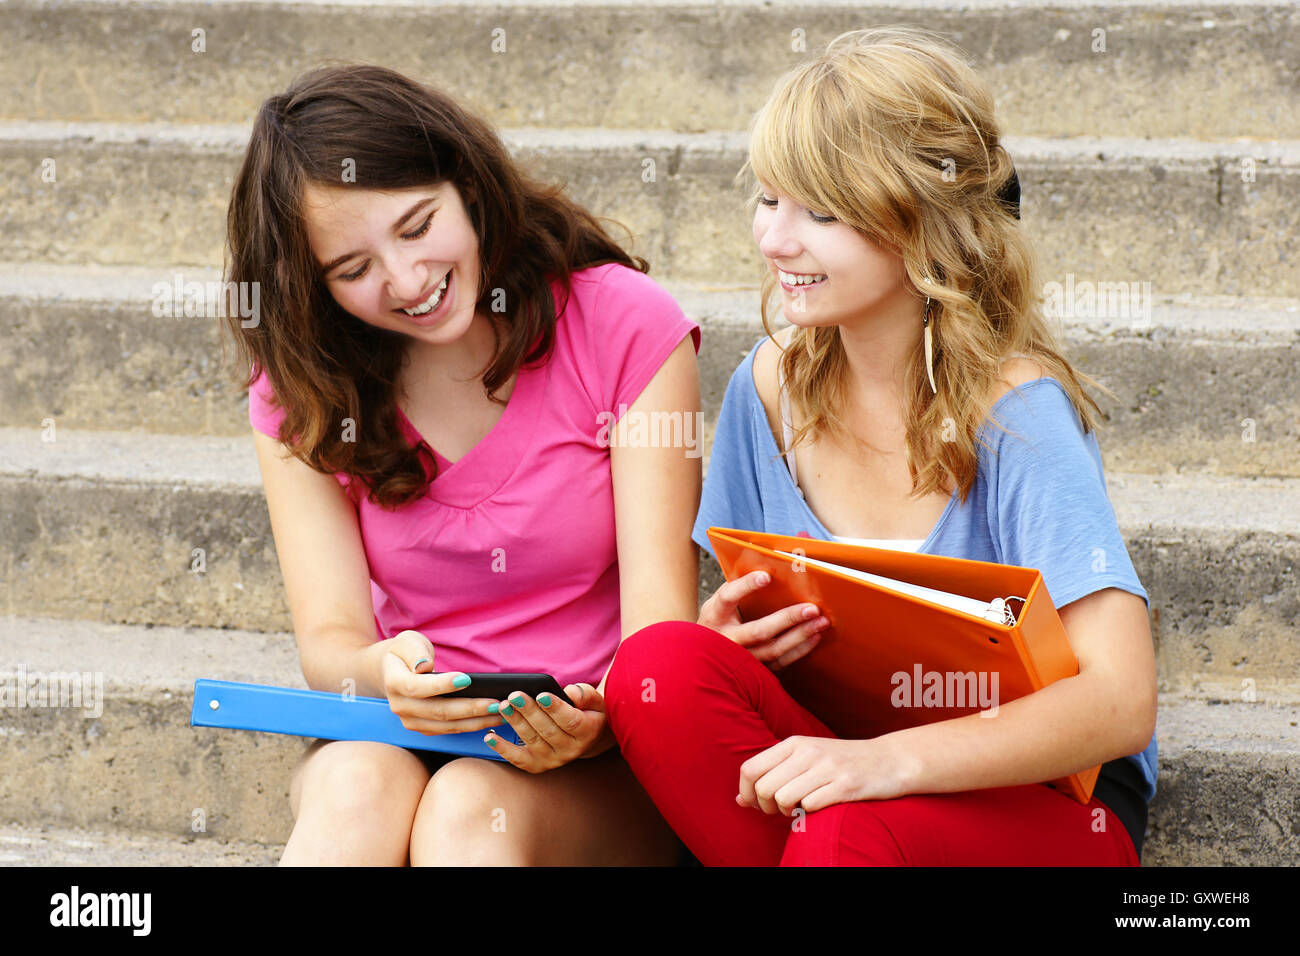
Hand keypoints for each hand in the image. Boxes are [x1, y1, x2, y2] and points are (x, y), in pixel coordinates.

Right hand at [380, 629, 503, 735]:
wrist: (392, 670)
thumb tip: (424, 666)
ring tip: (501, 713)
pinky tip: (491, 719)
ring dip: (476, 721)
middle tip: (496, 703)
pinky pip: (450, 730)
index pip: (418, 687)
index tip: (467, 680)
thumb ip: (415, 652)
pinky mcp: (424, 728)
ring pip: (447, 725)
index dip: (442, 685)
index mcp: (394, 682)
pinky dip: (471, 726)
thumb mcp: (407, 642)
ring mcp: (411, 721)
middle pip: (438, 711)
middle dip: (470, 708)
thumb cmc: (406, 651)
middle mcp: (400, 706)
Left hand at [485, 683, 613, 772]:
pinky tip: (489, 736)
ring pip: (532, 741)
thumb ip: (585, 694)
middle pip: (548, 731)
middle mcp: (571, 750)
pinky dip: (503, 749)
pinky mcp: (538, 765)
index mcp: (588, 732)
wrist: (588, 737)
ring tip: (503, 706)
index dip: (555, 708)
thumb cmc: (588, 712)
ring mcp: (554, 760)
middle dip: (529, 712)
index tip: (541, 694)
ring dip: (515, 724)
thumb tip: (570, 693)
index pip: (571, 720)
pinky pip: (518, 759)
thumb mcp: (595, 700)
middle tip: (514, 696)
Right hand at [697, 570, 828, 670]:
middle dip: (788, 618)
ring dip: (800, 635)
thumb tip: (770, 552)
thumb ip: (741, 581)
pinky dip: (799, 650)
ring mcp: (740, 658)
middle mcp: (726, 639)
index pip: (727, 597)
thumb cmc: (721, 619)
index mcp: (715, 614)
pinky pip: (780, 662)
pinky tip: (814, 637)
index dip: (745, 586)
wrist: (705, 657)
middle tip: (812, 608)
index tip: (766, 576)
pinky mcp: (753, 671)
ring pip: (773, 650)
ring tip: (820, 621)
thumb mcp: (722, 601)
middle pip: (759, 630)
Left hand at [736, 735, 916, 815]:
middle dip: (766, 808)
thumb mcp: (805, 759)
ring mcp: (827, 768)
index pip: (750, 769)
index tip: (757, 803)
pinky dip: (810, 813)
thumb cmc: (841, 763)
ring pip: (783, 798)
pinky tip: (820, 807)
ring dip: (787, 812)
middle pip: (764, 788)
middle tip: (780, 810)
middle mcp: (808, 752)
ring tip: (800, 808)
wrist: (889, 760)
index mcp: (794, 743)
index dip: (747, 793)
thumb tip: (740, 799)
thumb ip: (773, 774)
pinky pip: (810, 806)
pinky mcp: (846, 786)